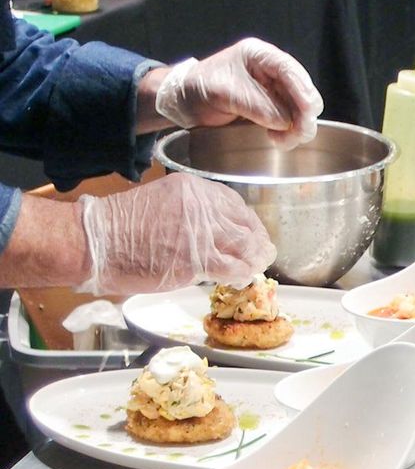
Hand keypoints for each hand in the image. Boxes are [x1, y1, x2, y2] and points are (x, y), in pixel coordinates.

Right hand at [76, 173, 275, 294]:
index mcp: (194, 190)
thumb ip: (191, 215)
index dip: (249, 223)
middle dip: (257, 243)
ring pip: (243, 248)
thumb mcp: (163, 204)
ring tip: (255, 268)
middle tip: (263, 254)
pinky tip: (239, 279)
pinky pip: (231, 268)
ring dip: (253, 260)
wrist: (97, 241)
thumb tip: (215, 234)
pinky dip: (240, 274)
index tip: (255, 234)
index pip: (235, 205)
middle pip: (244, 226)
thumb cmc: (121, 227)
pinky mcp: (196, 260)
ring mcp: (201, 233)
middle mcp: (202, 208)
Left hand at [152, 38, 322, 148]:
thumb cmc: (199, 89)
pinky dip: (288, 131)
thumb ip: (258, 105)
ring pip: (298, 107)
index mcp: (259, 56)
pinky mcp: (269, 107)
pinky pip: (288, 119)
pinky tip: (278, 139)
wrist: (182, 103)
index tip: (309, 110)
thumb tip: (285, 121)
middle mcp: (270, 71)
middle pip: (301, 89)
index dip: (303, 90)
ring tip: (282, 140)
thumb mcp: (226, 94)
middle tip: (296, 134)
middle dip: (303, 113)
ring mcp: (271, 89)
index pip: (289, 69)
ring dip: (296, 126)